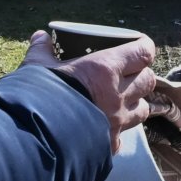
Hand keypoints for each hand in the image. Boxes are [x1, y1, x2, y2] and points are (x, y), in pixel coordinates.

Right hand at [24, 30, 159, 150]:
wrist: (32, 138)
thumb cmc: (37, 96)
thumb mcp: (36, 67)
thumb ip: (42, 51)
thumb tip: (40, 37)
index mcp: (105, 69)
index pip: (143, 53)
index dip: (144, 48)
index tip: (139, 45)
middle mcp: (118, 95)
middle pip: (148, 80)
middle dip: (140, 75)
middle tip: (127, 74)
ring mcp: (117, 121)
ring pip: (143, 109)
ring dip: (135, 103)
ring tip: (120, 101)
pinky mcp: (110, 144)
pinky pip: (123, 136)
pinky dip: (118, 131)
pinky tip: (105, 129)